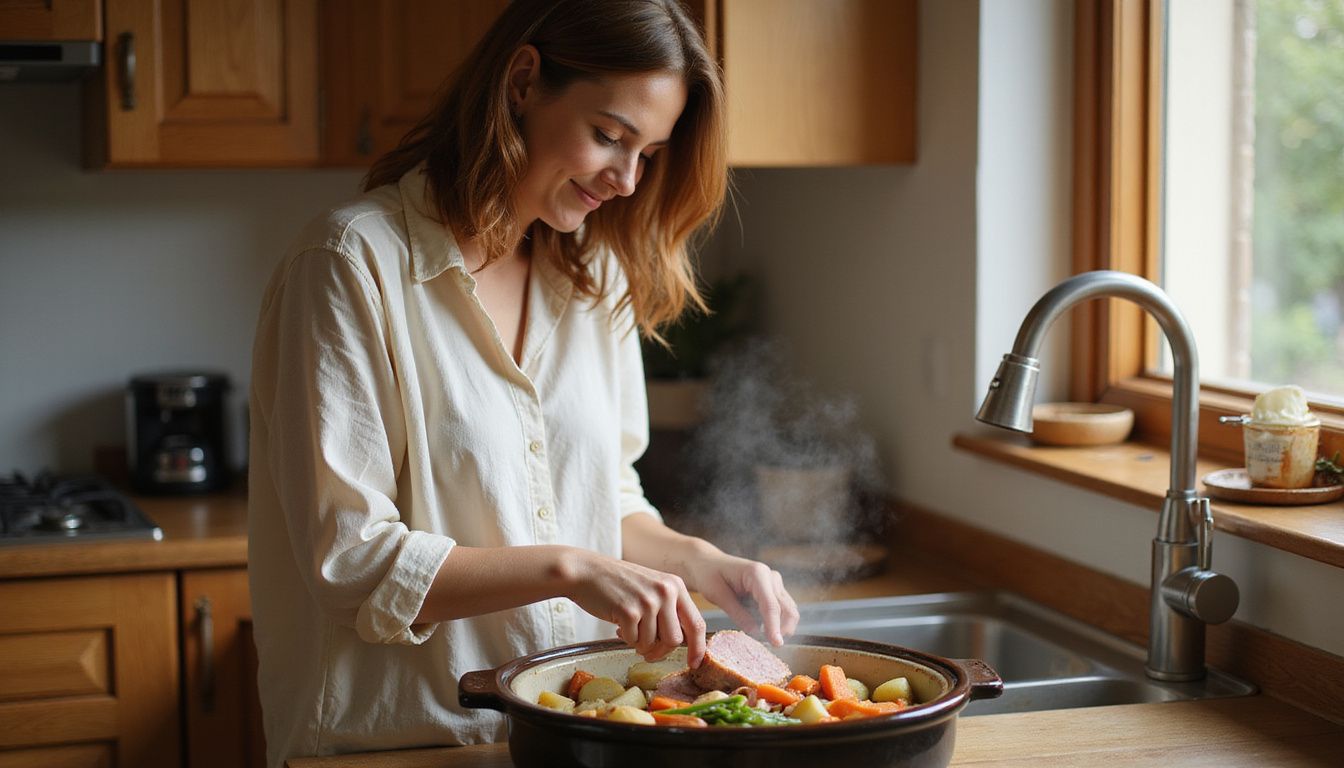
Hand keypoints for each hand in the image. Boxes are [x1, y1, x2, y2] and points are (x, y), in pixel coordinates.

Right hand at [560, 549, 706, 665]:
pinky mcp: (628, 611)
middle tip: (646, 649)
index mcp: (675, 585)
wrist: (585, 571)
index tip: (694, 663)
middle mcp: (665, 591)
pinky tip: (618, 625)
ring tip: (628, 628)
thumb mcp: (652, 588)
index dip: (698, 648)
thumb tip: (683, 643)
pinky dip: (625, 639)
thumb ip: (669, 610)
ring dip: (639, 643)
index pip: (697, 623)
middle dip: (660, 651)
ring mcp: (647, 601)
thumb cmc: (618, 583)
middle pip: (675, 640)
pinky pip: (633, 641)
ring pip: (653, 644)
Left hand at [680, 551, 798, 646]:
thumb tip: (756, 633)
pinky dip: (777, 622)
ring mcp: (774, 583)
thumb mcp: (718, 595)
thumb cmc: (709, 575)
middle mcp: (770, 576)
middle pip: (787, 608)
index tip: (776, 644)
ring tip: (764, 639)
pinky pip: (782, 609)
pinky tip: (762, 630)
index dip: (775, 626)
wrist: (708, 563)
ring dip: (781, 626)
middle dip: (783, 629)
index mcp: (757, 574)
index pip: (771, 605)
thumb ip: (738, 614)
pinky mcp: (773, 590)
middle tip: (770, 646)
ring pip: (788, 610)